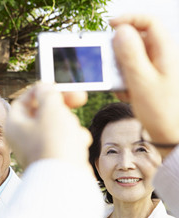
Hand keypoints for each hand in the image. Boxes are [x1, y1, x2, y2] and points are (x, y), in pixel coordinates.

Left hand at [6, 82, 91, 170]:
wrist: (65, 180)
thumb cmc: (54, 143)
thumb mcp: (51, 109)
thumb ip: (48, 94)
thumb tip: (45, 89)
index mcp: (14, 124)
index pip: (25, 99)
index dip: (42, 90)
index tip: (58, 87)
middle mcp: (23, 137)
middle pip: (43, 112)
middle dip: (63, 106)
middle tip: (80, 98)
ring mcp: (39, 149)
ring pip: (58, 125)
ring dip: (71, 124)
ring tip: (73, 133)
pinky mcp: (54, 158)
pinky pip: (66, 141)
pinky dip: (75, 139)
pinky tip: (79, 145)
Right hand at [110, 15, 178, 155]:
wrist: (170, 135)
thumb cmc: (161, 111)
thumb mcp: (141, 82)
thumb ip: (130, 55)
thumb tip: (120, 31)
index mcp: (166, 51)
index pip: (149, 21)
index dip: (129, 19)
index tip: (110, 26)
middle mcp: (161, 56)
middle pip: (135, 40)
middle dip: (119, 54)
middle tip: (112, 68)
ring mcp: (155, 68)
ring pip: (130, 58)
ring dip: (120, 72)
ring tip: (123, 88)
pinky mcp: (149, 79)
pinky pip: (131, 73)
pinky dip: (124, 82)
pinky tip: (128, 95)